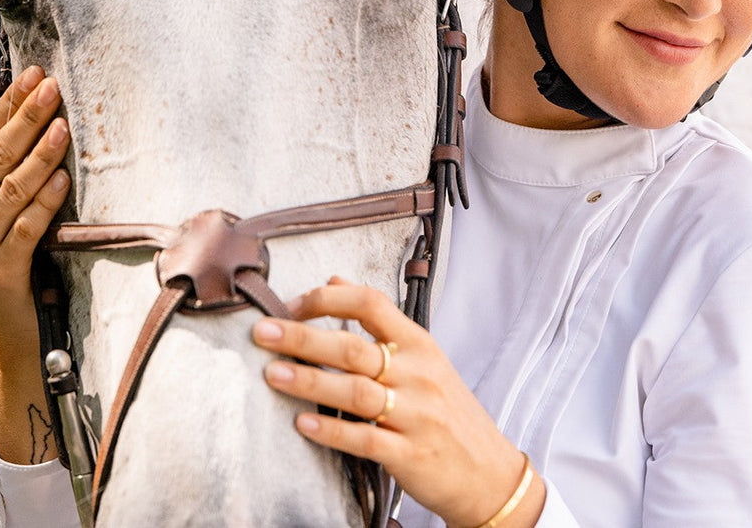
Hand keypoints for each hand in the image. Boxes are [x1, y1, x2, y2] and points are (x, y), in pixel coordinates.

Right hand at [0, 67, 70, 330]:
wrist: (7, 304)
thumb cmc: (2, 228)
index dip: (9, 101)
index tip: (37, 73)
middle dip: (27, 119)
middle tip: (53, 88)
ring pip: (12, 190)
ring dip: (40, 157)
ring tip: (62, 128)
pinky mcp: (0, 268)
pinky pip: (26, 229)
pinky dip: (45, 204)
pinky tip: (63, 181)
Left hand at [252, 277, 543, 527]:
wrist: (488, 471)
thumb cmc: (448, 410)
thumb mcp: (422, 356)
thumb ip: (378, 320)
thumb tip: (334, 280)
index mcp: (419, 343)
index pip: (372, 304)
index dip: (329, 300)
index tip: (293, 305)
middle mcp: (417, 374)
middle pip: (354, 347)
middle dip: (302, 338)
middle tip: (263, 332)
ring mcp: (414, 415)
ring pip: (354, 391)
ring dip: (309, 382)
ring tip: (272, 374)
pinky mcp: (408, 455)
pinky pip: (364, 440)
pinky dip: (331, 431)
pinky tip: (302, 424)